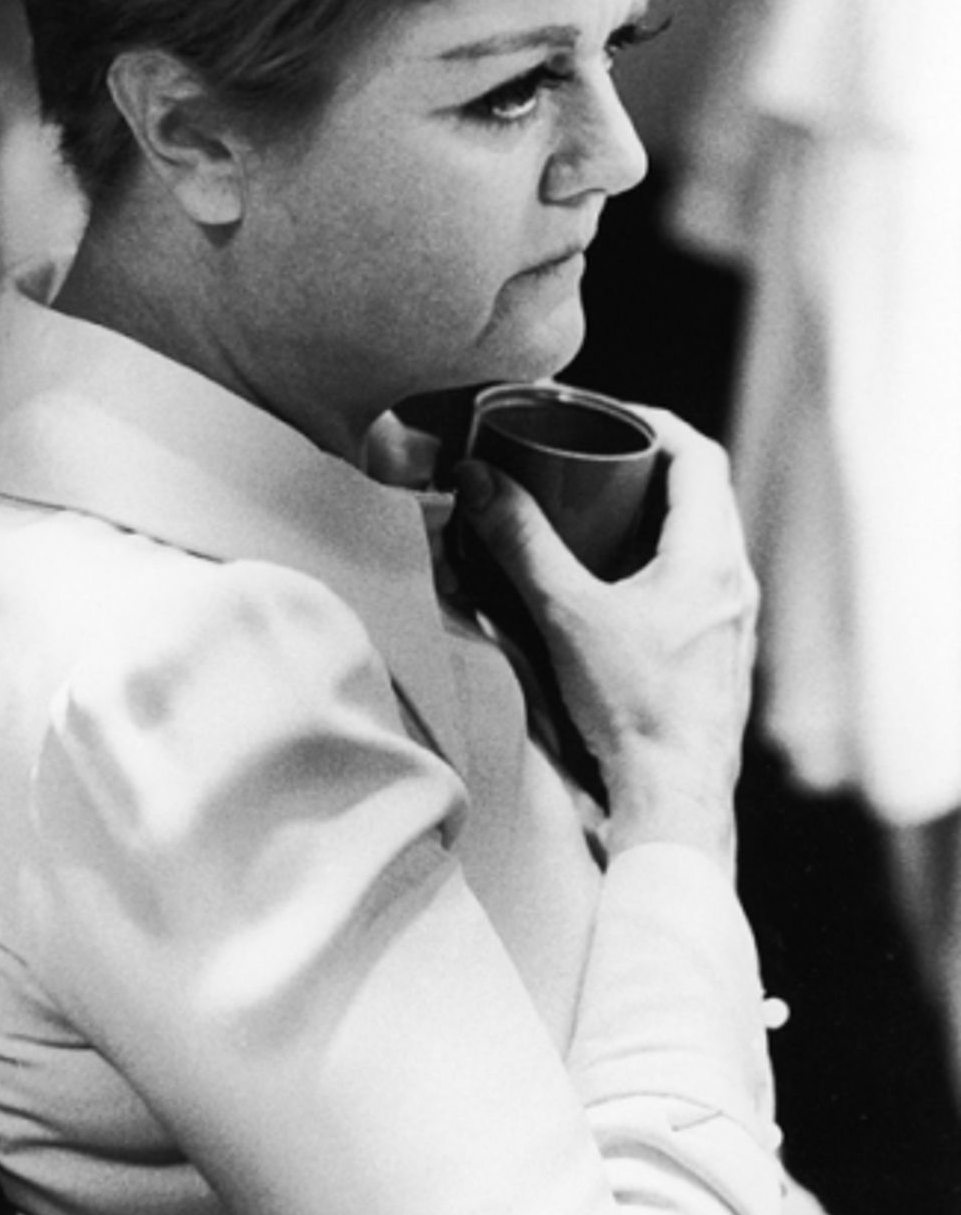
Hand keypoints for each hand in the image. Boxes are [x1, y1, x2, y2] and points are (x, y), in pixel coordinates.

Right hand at [454, 408, 756, 870]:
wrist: (677, 800)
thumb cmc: (633, 710)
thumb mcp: (566, 615)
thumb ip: (520, 544)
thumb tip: (477, 481)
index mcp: (710, 556)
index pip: (701, 455)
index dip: (657, 423)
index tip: (610, 414)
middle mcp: (735, 582)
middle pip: (704, 494)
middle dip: (650, 466)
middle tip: (596, 458)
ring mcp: (735, 623)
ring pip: (705, 540)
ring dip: (658, 516)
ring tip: (603, 513)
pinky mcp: (723, 657)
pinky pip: (702, 583)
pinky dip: (665, 562)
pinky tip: (622, 584)